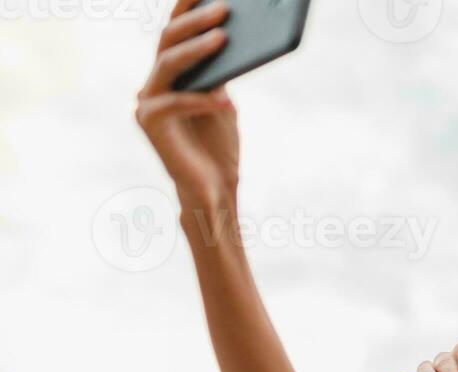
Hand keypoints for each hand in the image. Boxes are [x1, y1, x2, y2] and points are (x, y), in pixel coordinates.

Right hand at [135, 1, 239, 207]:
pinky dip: (202, 99)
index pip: (174, 32)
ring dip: (197, 49)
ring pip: (168, 64)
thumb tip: (230, 34)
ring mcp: (147, 103)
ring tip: (223, 37)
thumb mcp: (223, 100)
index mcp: (169, 76)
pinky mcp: (150, 124)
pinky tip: (225, 98)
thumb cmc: (219, 145)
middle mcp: (152, 84)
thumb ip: (220, 72)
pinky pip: (177, 102)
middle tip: (224, 8)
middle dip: (195, 22)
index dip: (186, 7)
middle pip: (168, 41)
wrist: (214, 188)